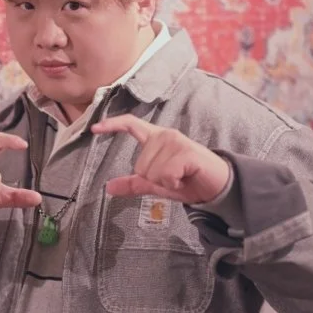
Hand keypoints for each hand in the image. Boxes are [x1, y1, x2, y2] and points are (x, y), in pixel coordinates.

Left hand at [91, 115, 230, 204]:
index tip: (94, 129)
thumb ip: (135, 183)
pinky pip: (164, 175)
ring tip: (181, 178)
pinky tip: (185, 179)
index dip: (112, 125)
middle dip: (154, 179)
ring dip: (165, 182)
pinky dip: (173, 184)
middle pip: (140, 165)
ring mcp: (176, 142)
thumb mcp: (157, 184)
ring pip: (151, 172)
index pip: (131, 125)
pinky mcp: (186, 152)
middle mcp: (165, 135)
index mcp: (157, 138)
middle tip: (174, 178)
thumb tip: (108, 188)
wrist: (218, 186)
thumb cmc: (189, 181)